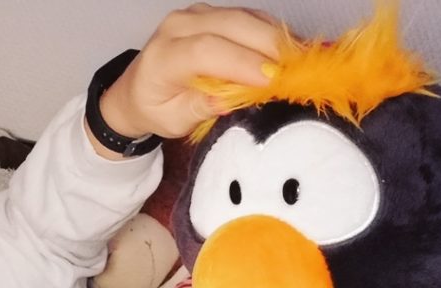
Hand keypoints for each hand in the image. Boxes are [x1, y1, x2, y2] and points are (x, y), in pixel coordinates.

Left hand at [98, 4, 283, 145]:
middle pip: (231, 26)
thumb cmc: (155, 108)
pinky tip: (289, 51)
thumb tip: (231, 100)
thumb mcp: (173, 121)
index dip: (242, 63)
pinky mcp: (212, 13)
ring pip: (244, 17)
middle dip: (269, 47)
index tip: (272, 81)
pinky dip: (270, 32)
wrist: (137, 90)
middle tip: (299, 71)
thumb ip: (199, 108)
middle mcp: (178, 26)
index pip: (206, 51)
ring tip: (302, 61)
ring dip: (276, 38)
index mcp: (163, 56)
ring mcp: (196, 15)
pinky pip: (247, 17)